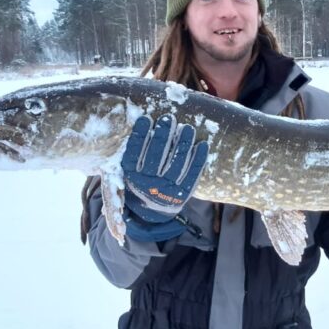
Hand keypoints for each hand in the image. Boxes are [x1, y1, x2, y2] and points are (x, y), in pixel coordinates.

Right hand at [121, 114, 208, 241]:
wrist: (149, 211)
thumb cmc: (138, 181)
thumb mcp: (126, 172)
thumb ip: (130, 154)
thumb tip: (139, 122)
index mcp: (131, 177)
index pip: (133, 154)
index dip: (139, 136)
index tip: (145, 119)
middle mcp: (147, 184)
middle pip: (156, 156)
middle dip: (163, 135)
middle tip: (168, 118)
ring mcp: (166, 189)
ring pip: (176, 164)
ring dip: (183, 144)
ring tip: (187, 128)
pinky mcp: (182, 194)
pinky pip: (192, 175)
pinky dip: (198, 159)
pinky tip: (202, 144)